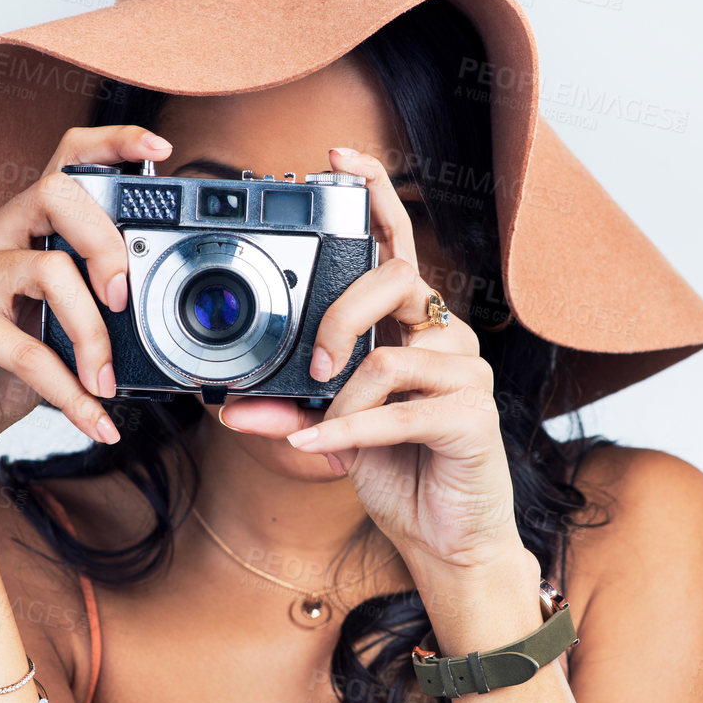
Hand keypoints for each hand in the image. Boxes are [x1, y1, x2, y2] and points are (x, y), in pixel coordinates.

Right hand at [0, 125, 170, 467]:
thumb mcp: (57, 326)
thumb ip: (96, 302)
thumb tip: (157, 305)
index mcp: (20, 228)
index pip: (64, 162)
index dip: (112, 144)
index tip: (158, 148)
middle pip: (57, 196)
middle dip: (107, 244)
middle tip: (125, 300)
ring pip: (50, 270)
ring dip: (94, 335)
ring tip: (105, 382)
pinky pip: (28, 350)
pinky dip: (69, 390)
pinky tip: (92, 416)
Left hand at [222, 146, 530, 582]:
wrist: (447, 542)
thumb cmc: (400, 474)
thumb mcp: (330, 433)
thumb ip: (288, 408)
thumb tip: (229, 403)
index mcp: (415, 324)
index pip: (399, 242)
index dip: (374, 193)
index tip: (335, 160)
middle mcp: (448, 337)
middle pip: (398, 281)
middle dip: (340, 315)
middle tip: (310, 364)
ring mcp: (468, 375)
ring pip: (390, 356)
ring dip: (341, 399)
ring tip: (318, 429)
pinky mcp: (474, 418)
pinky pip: (398, 412)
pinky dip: (347, 432)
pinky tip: (315, 448)